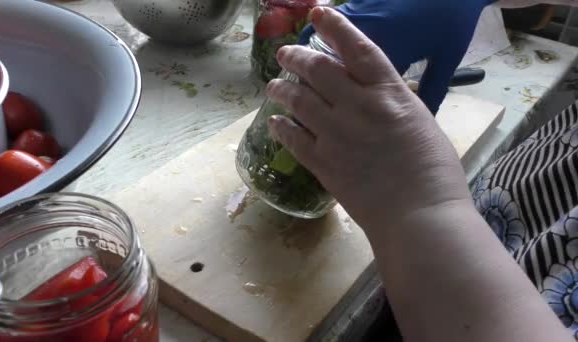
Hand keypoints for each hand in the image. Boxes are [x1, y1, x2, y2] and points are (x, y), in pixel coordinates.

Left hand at [267, 7, 470, 231]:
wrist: (420, 217)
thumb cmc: (435, 173)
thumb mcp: (420, 122)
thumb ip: (392, 102)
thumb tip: (370, 93)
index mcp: (390, 93)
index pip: (356, 48)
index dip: (334, 27)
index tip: (317, 15)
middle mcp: (359, 107)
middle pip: (318, 70)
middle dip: (296, 57)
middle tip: (285, 54)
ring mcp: (337, 135)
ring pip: (299, 101)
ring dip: (282, 89)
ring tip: (273, 85)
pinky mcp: (323, 164)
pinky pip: (293, 139)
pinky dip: (281, 127)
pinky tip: (274, 122)